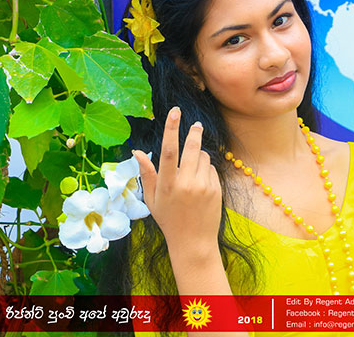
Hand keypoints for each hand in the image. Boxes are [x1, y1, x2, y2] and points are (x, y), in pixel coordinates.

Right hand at [133, 106, 221, 253]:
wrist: (193, 242)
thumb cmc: (169, 220)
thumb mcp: (152, 199)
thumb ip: (146, 174)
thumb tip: (136, 151)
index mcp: (167, 185)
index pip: (169, 151)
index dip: (171, 129)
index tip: (175, 112)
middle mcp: (186, 184)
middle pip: (191, 148)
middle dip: (194, 133)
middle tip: (196, 124)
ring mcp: (203, 187)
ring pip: (203, 157)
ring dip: (199, 156)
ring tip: (192, 171)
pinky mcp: (216, 190)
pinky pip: (211, 169)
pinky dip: (206, 170)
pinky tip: (200, 184)